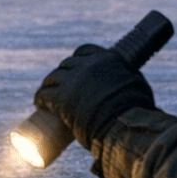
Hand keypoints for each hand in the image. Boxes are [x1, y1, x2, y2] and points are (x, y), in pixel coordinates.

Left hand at [33, 44, 155, 149]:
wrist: (124, 126)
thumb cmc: (136, 111)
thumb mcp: (137, 86)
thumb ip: (130, 81)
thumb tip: (131, 87)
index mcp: (107, 58)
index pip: (84, 51)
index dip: (77, 59)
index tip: (74, 67)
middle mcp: (88, 65)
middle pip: (67, 64)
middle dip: (62, 73)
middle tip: (60, 85)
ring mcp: (73, 80)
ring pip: (53, 78)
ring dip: (48, 85)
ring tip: (46, 93)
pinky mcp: (61, 97)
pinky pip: (44, 95)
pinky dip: (40, 98)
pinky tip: (39, 103)